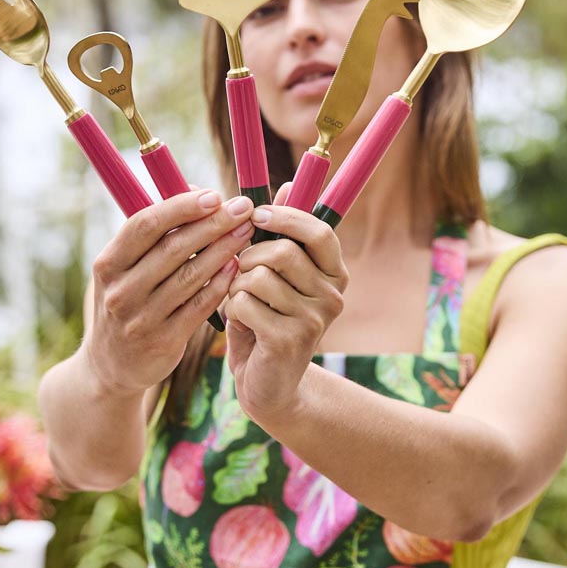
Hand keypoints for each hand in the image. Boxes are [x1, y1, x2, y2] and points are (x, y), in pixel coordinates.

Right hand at [84, 190, 253, 397]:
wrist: (111, 366)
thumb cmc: (129, 299)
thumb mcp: (127, 267)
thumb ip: (157, 231)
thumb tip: (195, 188)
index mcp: (108, 263)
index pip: (145, 224)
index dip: (182, 207)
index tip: (215, 195)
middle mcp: (120, 290)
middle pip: (173, 248)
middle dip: (213, 223)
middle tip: (243, 208)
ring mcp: (140, 319)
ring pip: (190, 276)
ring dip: (223, 249)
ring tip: (247, 231)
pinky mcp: (163, 342)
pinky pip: (198, 306)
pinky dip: (220, 283)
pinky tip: (238, 266)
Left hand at [224, 184, 347, 421]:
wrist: (268, 384)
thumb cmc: (267, 318)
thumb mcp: (276, 273)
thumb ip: (281, 232)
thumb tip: (289, 184)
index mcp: (335, 271)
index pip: (319, 231)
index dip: (286, 217)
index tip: (256, 215)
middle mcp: (333, 294)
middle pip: (282, 252)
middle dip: (248, 256)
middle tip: (239, 271)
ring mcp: (315, 320)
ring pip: (258, 277)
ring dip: (236, 286)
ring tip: (239, 300)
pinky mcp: (290, 341)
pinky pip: (245, 305)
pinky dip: (231, 309)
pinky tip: (238, 322)